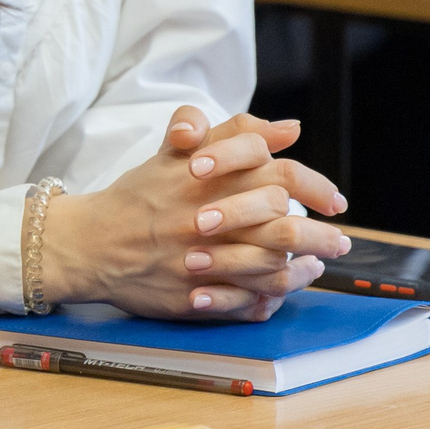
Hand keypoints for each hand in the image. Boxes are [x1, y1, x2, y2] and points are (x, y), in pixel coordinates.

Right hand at [41, 107, 349, 321]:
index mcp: (206, 178)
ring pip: (273, 267)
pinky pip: (249, 301)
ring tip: (318, 263)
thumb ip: (234, 133)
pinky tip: (283, 289)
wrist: (89, 243)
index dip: (315, 187)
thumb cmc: (139, 194)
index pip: (279, 175)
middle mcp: (207, 218)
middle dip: (322, 235)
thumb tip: (290, 127)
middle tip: (340, 239)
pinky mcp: (193, 295)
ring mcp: (201, 260)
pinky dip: (274, 296)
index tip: (334, 201)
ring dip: (304, 268)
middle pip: (285, 224)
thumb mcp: (177, 151)